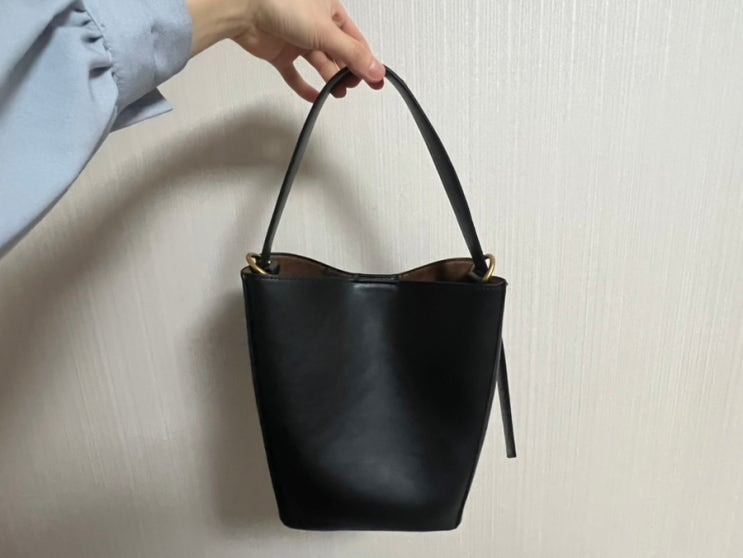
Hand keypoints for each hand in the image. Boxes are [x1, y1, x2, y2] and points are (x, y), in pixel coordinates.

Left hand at [186, 0, 384, 100]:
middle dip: (348, 71)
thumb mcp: (327, 31)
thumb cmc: (282, 4)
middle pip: (338, 53)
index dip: (366, 60)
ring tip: (338, 92)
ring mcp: (297, 39)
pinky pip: (295, 74)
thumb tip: (376, 71)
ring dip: (330, 79)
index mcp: (330, 11)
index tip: (375, 80)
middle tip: (355, 86)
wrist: (243, 8)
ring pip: (319, 63)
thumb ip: (353, 54)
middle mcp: (315, 24)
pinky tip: (316, 96)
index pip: (355, 40)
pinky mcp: (280, 53)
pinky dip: (304, 87)